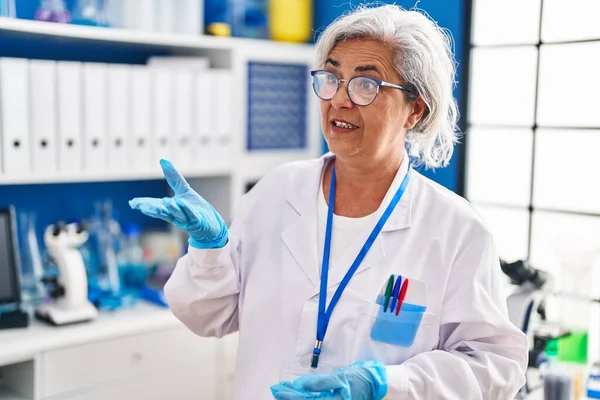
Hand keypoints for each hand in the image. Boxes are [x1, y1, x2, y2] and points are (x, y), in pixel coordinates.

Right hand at [129, 159, 227, 248]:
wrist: (211, 224)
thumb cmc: (196, 208)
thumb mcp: (184, 190)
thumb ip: (173, 177)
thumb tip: (162, 161)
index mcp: (170, 208)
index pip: (155, 205)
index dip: (145, 204)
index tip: (133, 203)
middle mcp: (176, 215)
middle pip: (163, 212)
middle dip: (152, 209)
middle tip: (141, 206)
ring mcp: (187, 220)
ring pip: (177, 214)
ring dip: (171, 208)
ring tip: (166, 202)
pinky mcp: (198, 221)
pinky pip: (192, 215)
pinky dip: (187, 210)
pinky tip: (182, 203)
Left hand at [270, 360, 386, 399]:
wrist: (376, 383)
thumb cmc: (360, 379)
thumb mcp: (341, 378)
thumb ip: (320, 383)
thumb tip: (300, 385)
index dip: (290, 397)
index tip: (278, 390)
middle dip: (289, 397)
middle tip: (275, 389)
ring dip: (294, 396)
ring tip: (282, 389)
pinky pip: (315, 399)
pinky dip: (304, 395)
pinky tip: (296, 390)